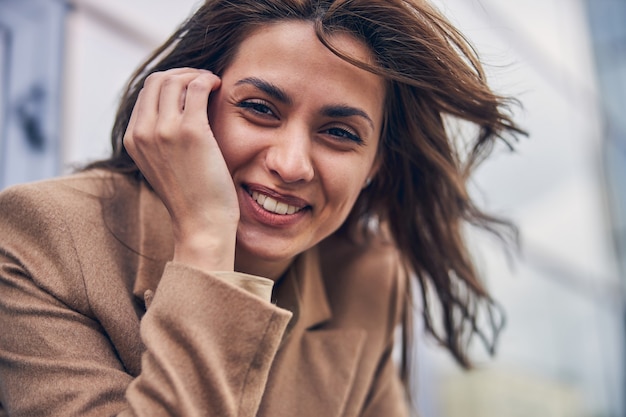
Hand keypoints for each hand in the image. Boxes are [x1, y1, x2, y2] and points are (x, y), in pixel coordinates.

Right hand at [124, 68, 237, 271]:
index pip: (146, 93)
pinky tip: (219, 87)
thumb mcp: (164, 164)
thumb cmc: (191, 196)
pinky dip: (208, 80)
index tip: (191, 87)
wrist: (202, 223)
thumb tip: (177, 109)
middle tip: (203, 81)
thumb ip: (160, 138)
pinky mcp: (190, 131)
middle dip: (182, 74)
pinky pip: (196, 87)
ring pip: (176, 79)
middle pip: (157, 80)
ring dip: (197, 75)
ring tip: (212, 84)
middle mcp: (142, 132)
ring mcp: (164, 130)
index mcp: (132, 140)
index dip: (170, 83)